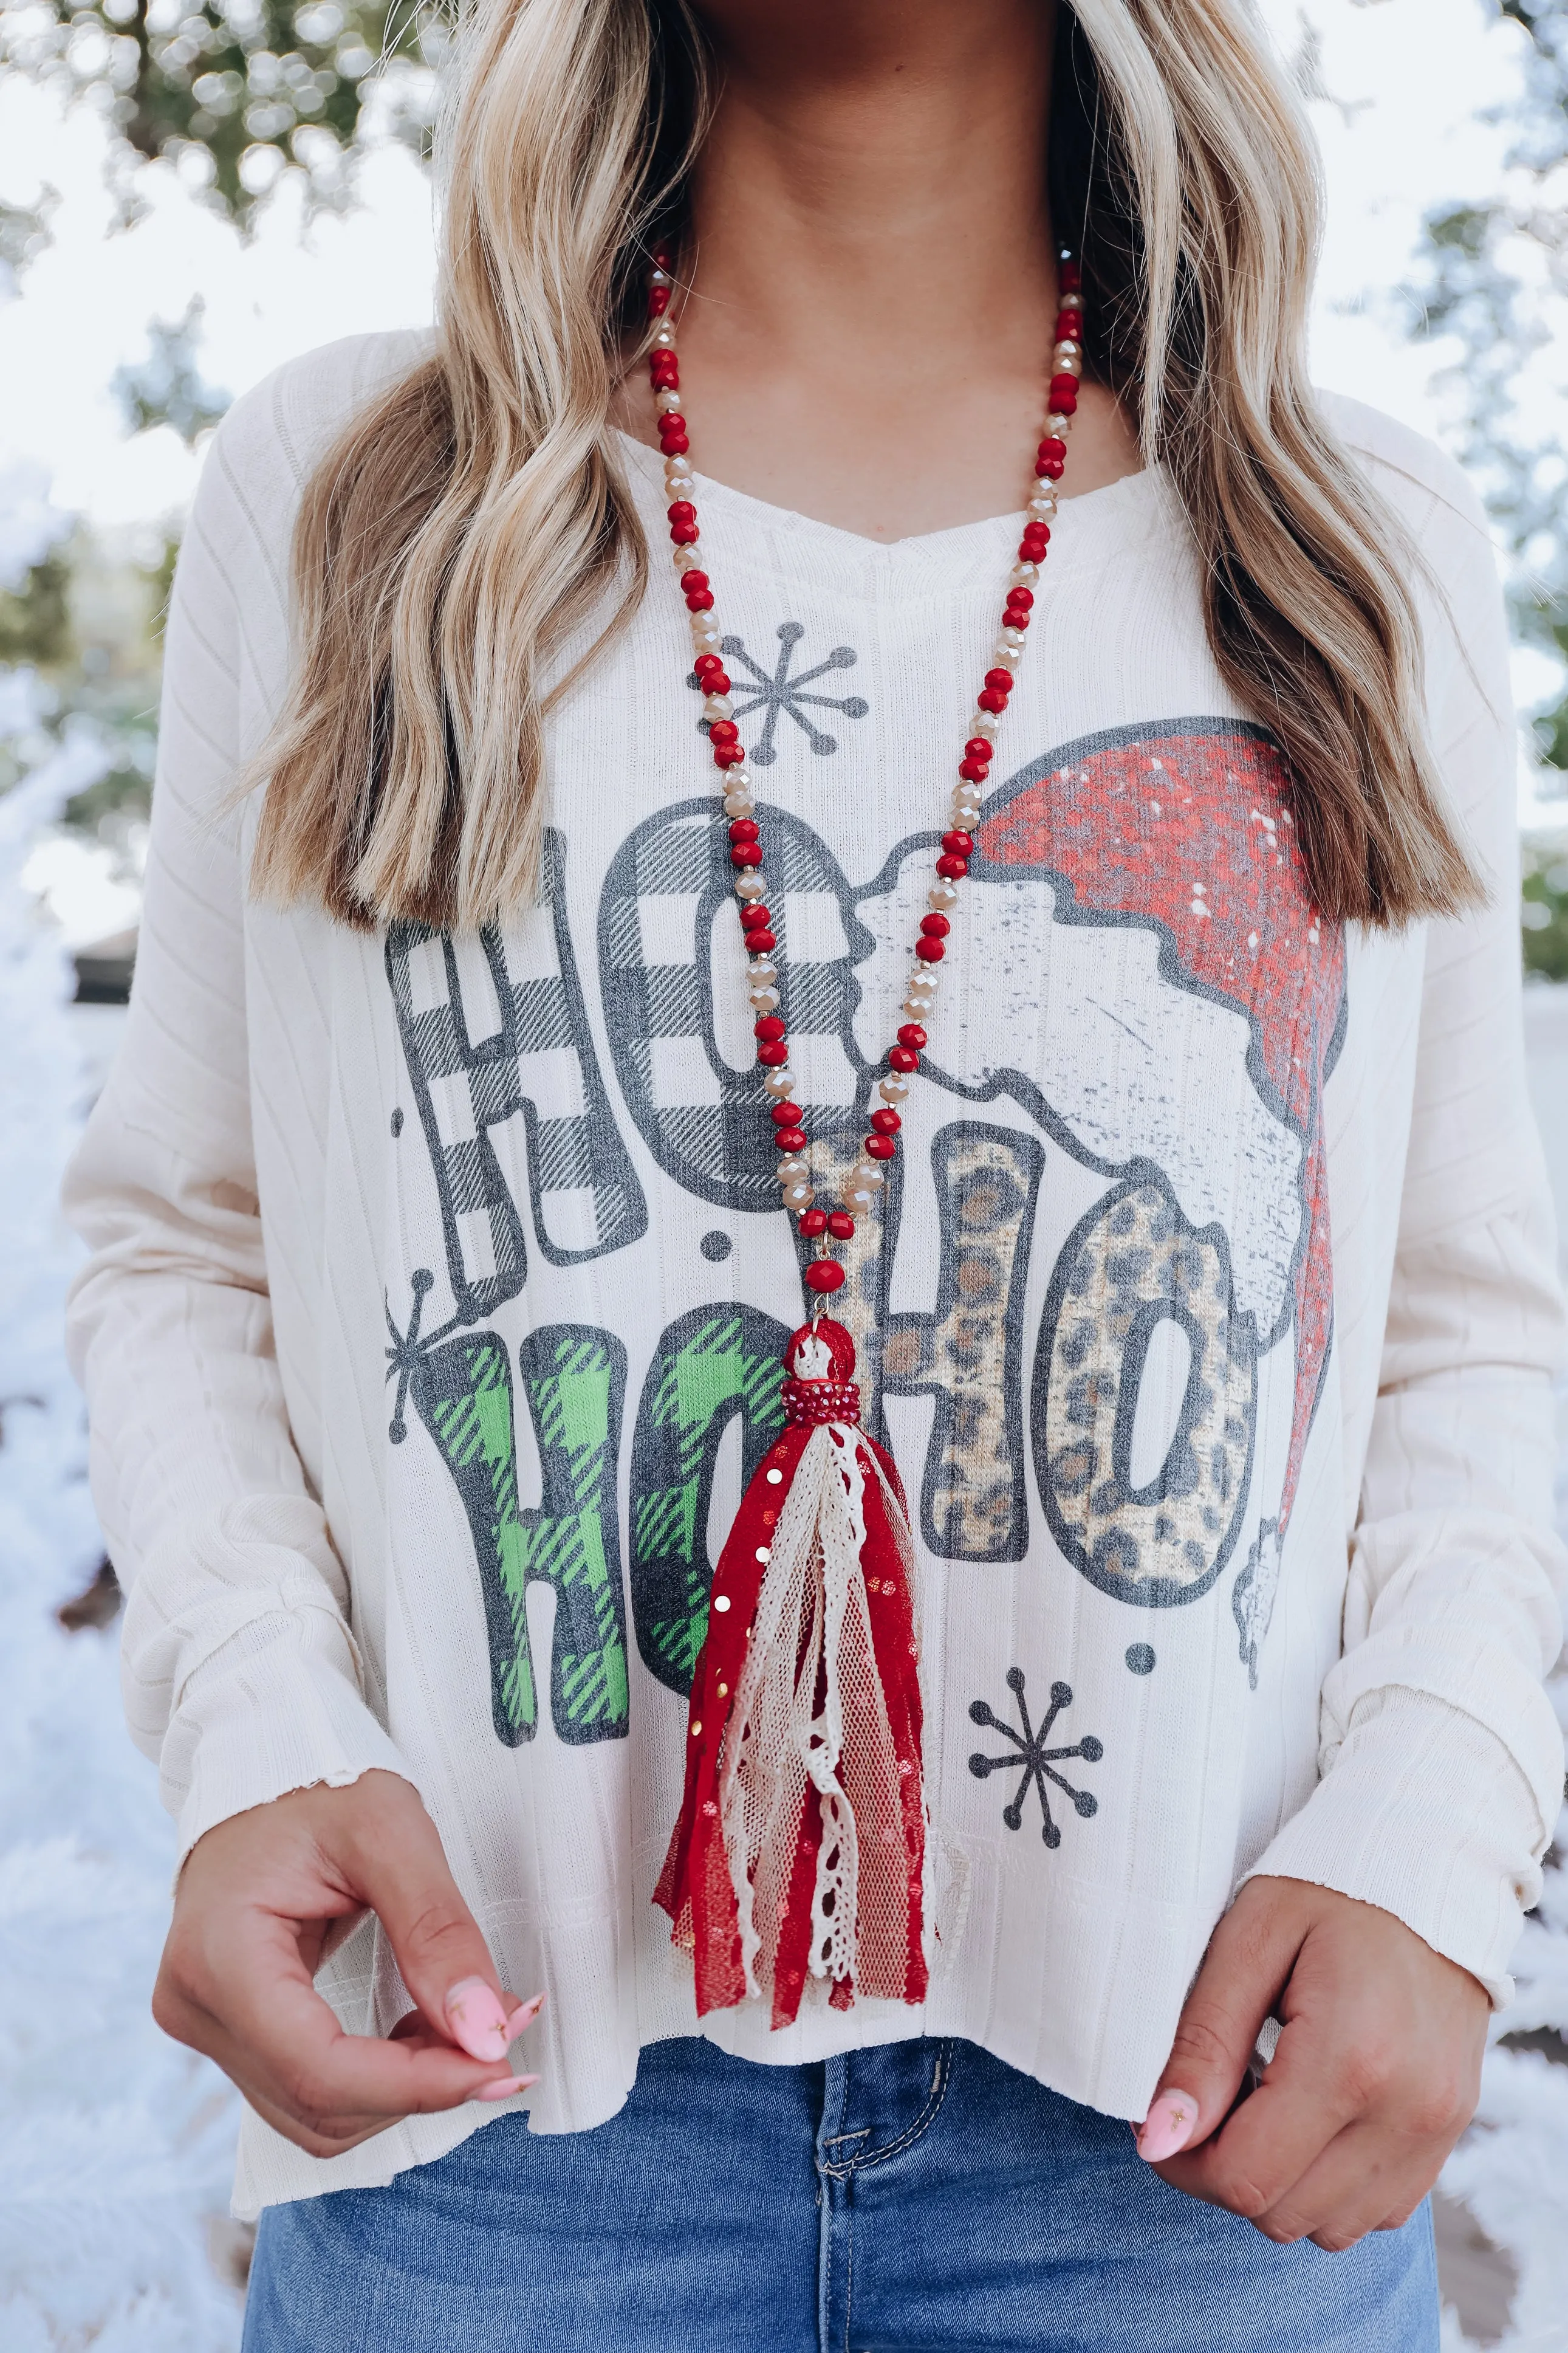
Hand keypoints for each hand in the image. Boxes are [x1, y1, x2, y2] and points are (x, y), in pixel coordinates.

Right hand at [154, 1770, 543, 2157]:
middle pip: (318, 2103)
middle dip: (421, 2085)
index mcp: (218, 1956)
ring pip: (315, 2113)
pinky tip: (419, 2030)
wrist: (265, 1771)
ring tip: (463, 2026)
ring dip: (402, 2088)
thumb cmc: (317, 1785)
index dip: (416, 2085)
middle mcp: (197, 2007)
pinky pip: (308, 2087)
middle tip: (501, 2034)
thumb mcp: (391, 1831)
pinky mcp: (232, 2030)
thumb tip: (485, 2030)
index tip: (496, 2063)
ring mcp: (207, 2025)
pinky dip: (376, 2077)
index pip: (318, 2068)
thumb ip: (438, 1931)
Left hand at [1137, 1875, 1487, 2250]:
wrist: (1429, 1870)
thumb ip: (1202, 2044)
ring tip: (1260, 2101)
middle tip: (1207, 2100)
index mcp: (1351, 2058)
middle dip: (1223, 2172)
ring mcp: (1437, 2131)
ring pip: (1329, 2228)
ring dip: (1277, 2185)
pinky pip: (1374, 2212)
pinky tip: (1308, 2116)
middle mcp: (1406, 2112)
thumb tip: (1158, 2138)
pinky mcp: (1449, 2137)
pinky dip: (1327, 2186)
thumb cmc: (1326, 1890)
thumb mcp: (1249, 1940)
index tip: (1160, 2118)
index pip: (1246, 2176)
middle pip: (1282, 2213)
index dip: (1181, 2161)